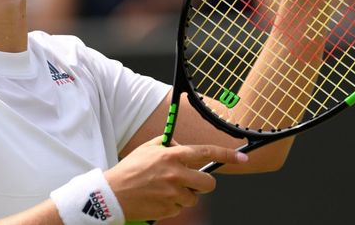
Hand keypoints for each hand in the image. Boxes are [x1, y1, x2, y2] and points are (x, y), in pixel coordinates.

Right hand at [104, 137, 247, 221]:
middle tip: (191, 181)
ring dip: (184, 195)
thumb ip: (167, 144)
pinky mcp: (169, 209)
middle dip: (203, 184)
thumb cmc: (130, 169)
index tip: (242, 158)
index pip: (206, 153)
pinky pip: (180, 208)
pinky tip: (158, 198)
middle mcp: (176, 174)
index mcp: (172, 156)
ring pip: (194, 198)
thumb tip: (183, 147)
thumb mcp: (147, 148)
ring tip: (165, 189)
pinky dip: (173, 205)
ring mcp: (173, 194)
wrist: (112, 194)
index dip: (227, 155)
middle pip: (208, 184)